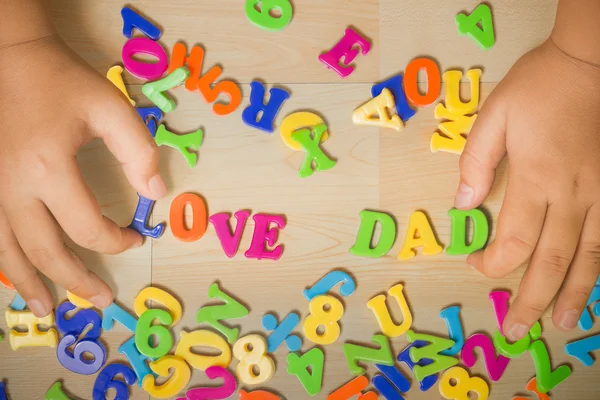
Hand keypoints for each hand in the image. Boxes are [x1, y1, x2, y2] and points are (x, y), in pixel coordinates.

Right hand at [0, 35, 164, 315]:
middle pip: (45, 251)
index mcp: (48, 168)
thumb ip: (138, 150)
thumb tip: (157, 193)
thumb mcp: (111, 108)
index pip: (88, 227)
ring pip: (8, 252)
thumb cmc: (64, 82)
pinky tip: (16, 278)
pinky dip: (6, 263)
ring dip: (31, 285)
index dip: (117, 240)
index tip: (136, 237)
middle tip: (100, 299)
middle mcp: (12, 187)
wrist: (11, 58)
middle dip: (76, 279)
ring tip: (48, 312)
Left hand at [456, 39, 599, 338]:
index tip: (475, 265)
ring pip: (590, 258)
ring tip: (562, 325)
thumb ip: (476, 163)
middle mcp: (574, 195)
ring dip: (574, 295)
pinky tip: (595, 284)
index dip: (493, 263)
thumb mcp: (493, 116)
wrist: (590, 63)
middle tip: (517, 331)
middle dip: (531, 300)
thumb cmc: (537, 88)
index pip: (514, 241)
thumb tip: (463, 205)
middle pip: (552, 262)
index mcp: (537, 179)